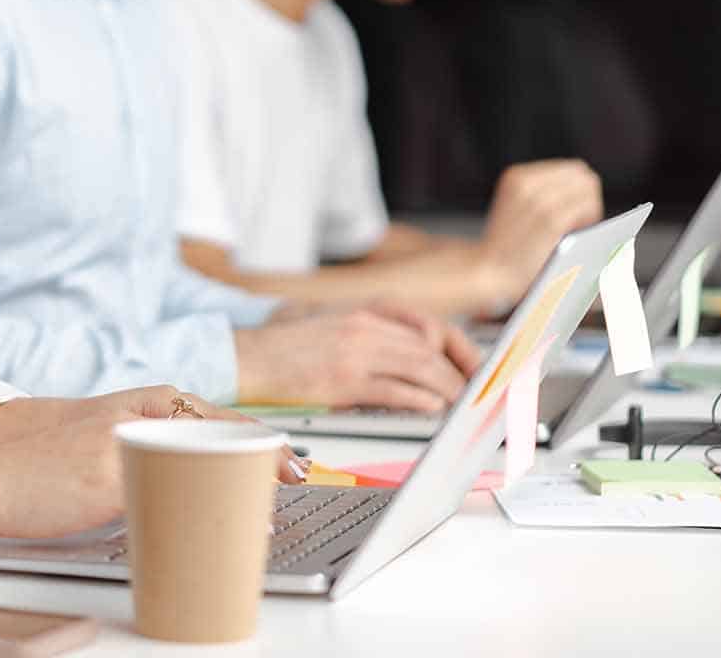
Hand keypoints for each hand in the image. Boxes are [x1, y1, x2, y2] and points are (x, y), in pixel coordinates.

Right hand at [0, 386, 302, 539]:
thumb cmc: (51, 464)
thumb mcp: (110, 440)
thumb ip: (153, 445)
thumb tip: (203, 473)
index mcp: (145, 400)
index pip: (222, 417)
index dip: (264, 441)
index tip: (295, 464)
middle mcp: (141, 414)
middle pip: (223, 436)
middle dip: (264, 463)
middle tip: (298, 483)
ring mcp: (127, 442)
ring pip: (201, 463)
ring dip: (239, 491)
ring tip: (264, 515)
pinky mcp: (109, 476)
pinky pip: (165, 496)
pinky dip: (199, 514)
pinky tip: (218, 529)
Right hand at [235, 307, 480, 410]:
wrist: (243, 356)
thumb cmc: (283, 348)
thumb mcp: (331, 323)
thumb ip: (370, 332)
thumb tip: (412, 352)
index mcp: (363, 312)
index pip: (427, 325)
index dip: (458, 346)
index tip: (476, 365)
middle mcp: (363, 326)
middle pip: (430, 346)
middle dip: (460, 371)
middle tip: (477, 393)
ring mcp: (354, 350)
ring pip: (419, 366)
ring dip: (448, 387)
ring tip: (462, 405)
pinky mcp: (342, 379)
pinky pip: (393, 389)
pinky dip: (419, 398)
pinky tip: (432, 408)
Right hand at [476, 160, 603, 311]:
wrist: (488, 272)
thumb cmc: (507, 249)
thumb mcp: (516, 208)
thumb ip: (542, 194)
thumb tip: (585, 188)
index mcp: (518, 176)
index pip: (572, 169)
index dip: (578, 190)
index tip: (573, 211)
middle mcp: (528, 182)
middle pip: (582, 176)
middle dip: (586, 197)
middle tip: (579, 222)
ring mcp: (539, 200)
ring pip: (588, 189)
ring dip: (589, 209)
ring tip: (576, 230)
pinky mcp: (551, 220)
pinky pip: (587, 206)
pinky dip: (589, 219)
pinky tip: (577, 234)